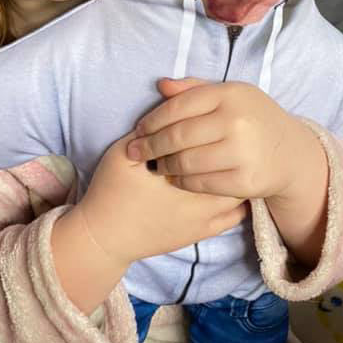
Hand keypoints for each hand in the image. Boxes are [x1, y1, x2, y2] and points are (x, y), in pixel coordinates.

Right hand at [77, 132, 246, 269]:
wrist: (104, 236)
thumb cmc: (112, 191)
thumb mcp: (123, 153)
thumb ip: (150, 130)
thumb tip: (171, 106)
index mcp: (182, 177)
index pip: (213, 148)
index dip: (216, 131)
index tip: (215, 121)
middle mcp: (200, 202)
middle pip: (233, 171)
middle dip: (231, 152)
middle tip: (226, 138)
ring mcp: (203, 222)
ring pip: (238, 195)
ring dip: (236, 176)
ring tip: (229, 159)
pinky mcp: (201, 235)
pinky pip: (234, 217)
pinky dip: (236, 201)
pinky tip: (226, 186)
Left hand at [126, 78, 307, 199]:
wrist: (290, 153)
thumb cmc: (251, 118)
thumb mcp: (229, 94)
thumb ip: (194, 89)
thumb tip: (161, 86)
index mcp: (229, 94)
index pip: (178, 106)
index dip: (152, 120)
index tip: (138, 130)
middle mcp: (236, 121)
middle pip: (178, 136)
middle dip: (150, 145)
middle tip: (135, 152)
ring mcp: (242, 152)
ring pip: (186, 162)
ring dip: (164, 165)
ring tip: (154, 165)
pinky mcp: (245, 181)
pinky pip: (200, 183)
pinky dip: (182, 181)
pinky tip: (175, 178)